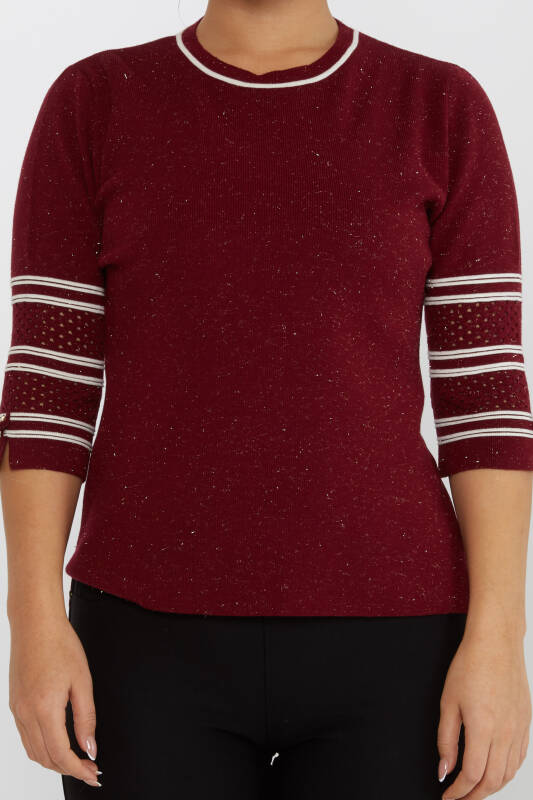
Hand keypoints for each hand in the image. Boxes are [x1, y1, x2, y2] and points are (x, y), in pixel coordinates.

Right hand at [9, 610, 100, 786]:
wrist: (35, 624)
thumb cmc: (60, 644)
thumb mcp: (83, 681)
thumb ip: (86, 718)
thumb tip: (90, 747)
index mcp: (45, 708)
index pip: (61, 754)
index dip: (78, 770)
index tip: (93, 775)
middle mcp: (26, 713)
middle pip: (45, 758)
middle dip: (68, 769)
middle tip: (90, 769)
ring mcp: (17, 710)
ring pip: (33, 751)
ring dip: (54, 761)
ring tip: (77, 759)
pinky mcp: (14, 704)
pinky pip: (26, 737)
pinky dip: (41, 748)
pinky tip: (57, 743)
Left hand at [437, 624, 530, 798]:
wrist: (497, 644)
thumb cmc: (470, 666)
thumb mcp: (448, 702)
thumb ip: (446, 740)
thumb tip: (444, 769)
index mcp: (483, 728)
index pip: (472, 775)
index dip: (458, 792)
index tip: (447, 796)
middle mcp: (505, 733)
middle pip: (492, 781)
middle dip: (474, 796)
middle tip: (459, 799)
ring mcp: (519, 729)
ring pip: (508, 773)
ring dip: (491, 787)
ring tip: (474, 790)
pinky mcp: (526, 723)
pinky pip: (519, 758)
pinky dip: (507, 772)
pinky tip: (495, 772)